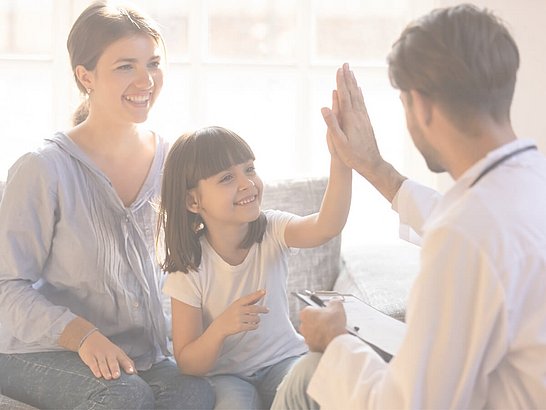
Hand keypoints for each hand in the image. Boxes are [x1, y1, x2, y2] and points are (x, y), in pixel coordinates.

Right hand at [78, 331, 135, 379]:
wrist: (90, 338)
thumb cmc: (107, 349)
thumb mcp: (117, 353)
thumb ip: (126, 362)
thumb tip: (136, 373)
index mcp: (117, 353)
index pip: (124, 360)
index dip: (128, 366)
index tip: (132, 372)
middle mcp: (109, 354)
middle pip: (113, 362)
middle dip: (115, 369)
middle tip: (117, 376)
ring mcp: (99, 355)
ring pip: (103, 363)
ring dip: (106, 370)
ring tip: (108, 377)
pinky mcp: (90, 357)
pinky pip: (93, 364)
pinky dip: (95, 369)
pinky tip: (98, 375)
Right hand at [213, 289, 268, 337]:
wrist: (220, 326)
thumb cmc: (231, 314)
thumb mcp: (237, 305)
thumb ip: (249, 301)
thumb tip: (260, 294)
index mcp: (237, 303)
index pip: (249, 297)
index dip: (257, 294)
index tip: (264, 291)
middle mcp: (238, 310)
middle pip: (254, 309)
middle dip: (262, 309)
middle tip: (267, 310)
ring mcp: (238, 319)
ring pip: (255, 318)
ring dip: (258, 319)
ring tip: (256, 319)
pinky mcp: (239, 327)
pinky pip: (252, 326)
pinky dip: (255, 326)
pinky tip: (254, 325)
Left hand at [299, 300, 347, 351]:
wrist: (335, 341)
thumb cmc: (332, 325)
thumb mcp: (336, 306)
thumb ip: (334, 301)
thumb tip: (335, 300)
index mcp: (305, 313)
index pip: (311, 309)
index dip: (320, 310)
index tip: (326, 311)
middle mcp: (303, 325)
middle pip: (311, 321)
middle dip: (319, 321)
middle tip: (329, 321)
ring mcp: (306, 337)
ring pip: (313, 332)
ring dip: (320, 331)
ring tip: (331, 330)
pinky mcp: (311, 346)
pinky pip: (316, 342)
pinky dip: (322, 340)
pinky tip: (329, 338)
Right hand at [321, 63, 383, 178]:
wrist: (372, 163)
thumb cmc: (353, 155)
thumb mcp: (339, 142)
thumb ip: (332, 124)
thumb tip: (324, 108)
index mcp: (351, 118)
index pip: (344, 96)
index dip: (341, 82)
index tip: (339, 69)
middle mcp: (359, 115)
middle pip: (352, 92)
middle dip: (348, 78)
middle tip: (345, 64)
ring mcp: (364, 118)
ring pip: (358, 96)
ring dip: (354, 84)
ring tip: (351, 73)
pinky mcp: (366, 122)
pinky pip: (362, 104)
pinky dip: (359, 94)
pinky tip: (359, 91)